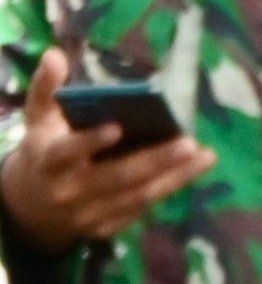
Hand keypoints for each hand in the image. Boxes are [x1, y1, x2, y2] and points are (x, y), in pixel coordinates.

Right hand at [0, 56, 212, 253]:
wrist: (34, 208)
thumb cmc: (43, 152)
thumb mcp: (38, 120)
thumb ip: (45, 89)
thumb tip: (55, 55)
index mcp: (49, 161)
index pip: (68, 152)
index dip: (90, 142)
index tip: (116, 126)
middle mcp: (70, 191)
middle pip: (117, 177)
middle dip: (155, 161)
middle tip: (189, 143)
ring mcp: (90, 214)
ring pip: (139, 196)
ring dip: (175, 177)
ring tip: (205, 157)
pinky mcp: (108, 229)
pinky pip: (143, 208)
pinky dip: (167, 189)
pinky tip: (191, 172)